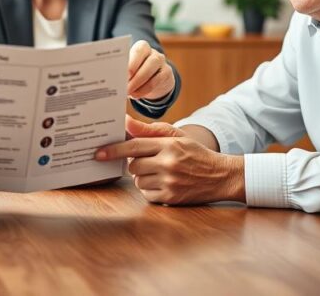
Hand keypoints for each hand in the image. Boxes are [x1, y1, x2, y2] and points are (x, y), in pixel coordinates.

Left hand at [96, 118, 244, 204]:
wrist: (221, 176)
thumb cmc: (196, 153)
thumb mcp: (176, 137)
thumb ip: (150, 130)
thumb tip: (126, 122)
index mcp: (169, 145)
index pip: (134, 146)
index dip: (114, 150)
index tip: (99, 153)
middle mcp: (168, 163)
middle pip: (133, 165)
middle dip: (136, 164)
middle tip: (149, 162)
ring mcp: (170, 181)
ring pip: (138, 181)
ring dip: (143, 177)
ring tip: (160, 172)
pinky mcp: (171, 197)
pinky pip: (147, 194)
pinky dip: (150, 190)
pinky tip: (164, 184)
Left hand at [127, 40, 174, 100]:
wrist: (155, 79)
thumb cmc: (136, 71)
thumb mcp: (130, 67)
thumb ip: (123, 69)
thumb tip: (114, 77)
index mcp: (141, 47)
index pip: (138, 50)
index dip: (132, 62)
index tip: (124, 73)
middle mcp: (153, 53)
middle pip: (147, 61)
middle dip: (135, 74)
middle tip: (124, 85)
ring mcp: (161, 62)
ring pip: (151, 70)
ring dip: (138, 83)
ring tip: (128, 91)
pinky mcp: (166, 73)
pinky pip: (156, 81)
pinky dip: (144, 90)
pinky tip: (135, 95)